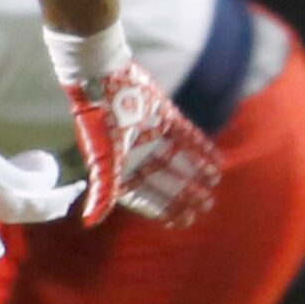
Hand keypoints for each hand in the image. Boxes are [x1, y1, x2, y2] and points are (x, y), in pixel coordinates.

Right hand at [46, 26, 220, 227]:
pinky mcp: (163, 116)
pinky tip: (215, 158)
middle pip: (165, 179)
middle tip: (206, 205)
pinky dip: (200, 147)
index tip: (184, 221)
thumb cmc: (98, 122)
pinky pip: (186, 135)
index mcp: (120, 168)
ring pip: (178, 158)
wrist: (101, 80)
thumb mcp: (103, 161)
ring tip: (214, 182)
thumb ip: (104, 191)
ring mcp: (151, 134)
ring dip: (196, 170)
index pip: (146, 195)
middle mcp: (136, 154)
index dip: (165, 209)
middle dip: (185, 193)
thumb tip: (89, 223)